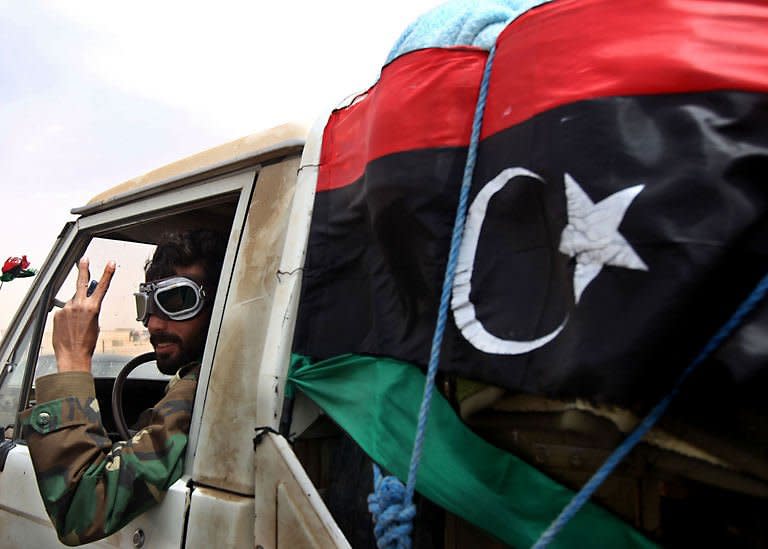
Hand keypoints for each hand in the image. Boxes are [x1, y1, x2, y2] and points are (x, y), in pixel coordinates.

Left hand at [53, 258, 115, 372]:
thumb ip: (91, 310)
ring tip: (76, 322)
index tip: (110, 264)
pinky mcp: (57, 314)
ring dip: (75, 307)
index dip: (107, 274)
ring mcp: (66, 309)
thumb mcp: (95, 324)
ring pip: (72, 301)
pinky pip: (64, 310)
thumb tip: (88, 303)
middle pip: (81, 282)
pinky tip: (69, 326)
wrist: (72, 354)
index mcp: (92, 308)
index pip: (102, 286)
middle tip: (84, 260)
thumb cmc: (86, 343)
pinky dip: (67, 316)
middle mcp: (78, 305)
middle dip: (83, 269)